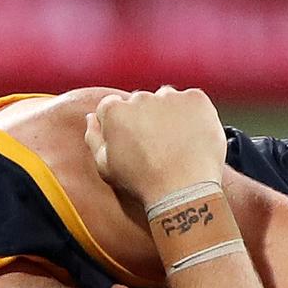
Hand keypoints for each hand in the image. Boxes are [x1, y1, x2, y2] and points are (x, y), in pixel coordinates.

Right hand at [85, 86, 227, 205]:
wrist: (183, 191)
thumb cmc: (142, 183)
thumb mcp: (105, 166)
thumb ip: (94, 137)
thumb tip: (91, 117)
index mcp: (114, 111)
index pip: (112, 106)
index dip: (122, 125)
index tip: (133, 142)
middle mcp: (140, 97)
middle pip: (140, 102)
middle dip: (146, 118)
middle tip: (157, 146)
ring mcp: (169, 96)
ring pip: (166, 99)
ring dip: (169, 114)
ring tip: (176, 143)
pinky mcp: (195, 98)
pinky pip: (192, 100)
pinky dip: (194, 114)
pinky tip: (192, 136)